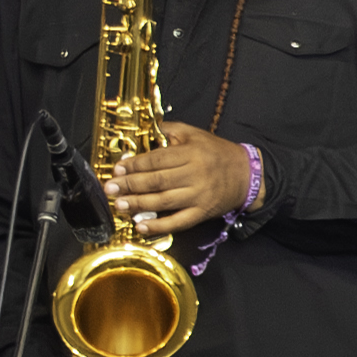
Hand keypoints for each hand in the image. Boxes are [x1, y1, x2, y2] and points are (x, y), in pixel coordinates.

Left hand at [103, 119, 253, 239]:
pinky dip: (158, 226)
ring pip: (163, 202)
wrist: (247, 174)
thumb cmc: (217, 153)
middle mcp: (195, 174)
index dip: (135, 165)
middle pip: (157, 181)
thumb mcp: (196, 134)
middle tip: (110, 188)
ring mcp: (199, 196)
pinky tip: (141, 226)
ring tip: (119, 205)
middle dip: (130, 185)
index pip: (157, 159)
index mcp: (192, 153)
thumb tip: (145, 130)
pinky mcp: (202, 213)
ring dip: (138, 204)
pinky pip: (178, 222)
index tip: (118, 168)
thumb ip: (171, 130)